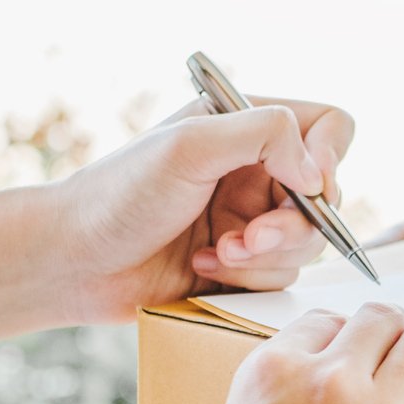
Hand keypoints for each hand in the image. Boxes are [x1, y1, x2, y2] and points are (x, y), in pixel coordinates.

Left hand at [51, 94, 355, 322]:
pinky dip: (246, 278)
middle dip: (290, 225)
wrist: (74, 261)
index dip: (328, 158)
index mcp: (245, 126)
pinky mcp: (241, 264)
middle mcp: (255, 169)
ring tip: (216, 253)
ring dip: (264, 256)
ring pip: (308, 244)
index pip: (329, 128)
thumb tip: (317, 172)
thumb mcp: (190, 146)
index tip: (305, 186)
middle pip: (326, 197)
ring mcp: (250, 218)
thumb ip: (263, 134)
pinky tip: (202, 268)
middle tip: (247, 237)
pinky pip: (280, 277)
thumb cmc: (119, 195)